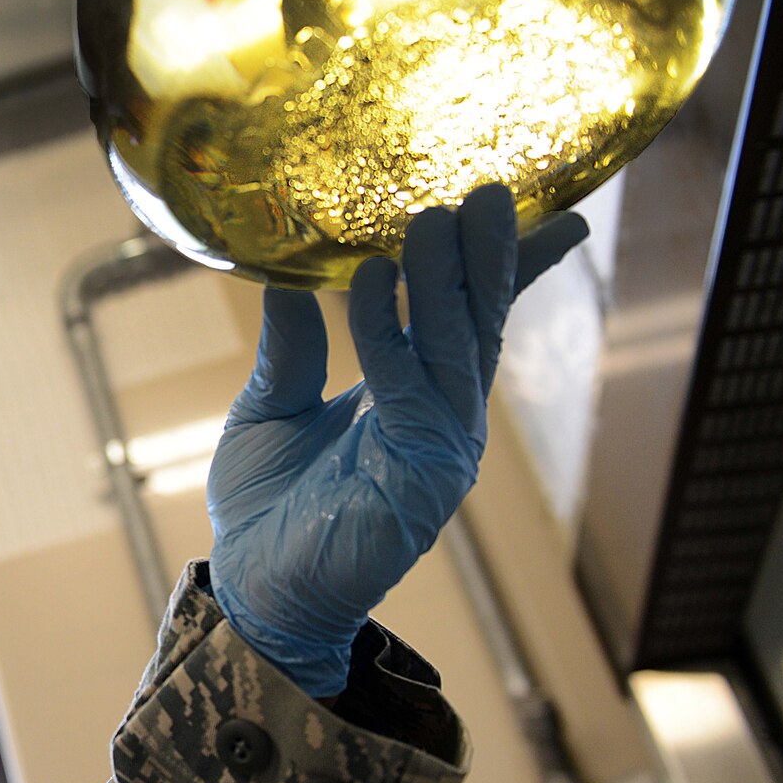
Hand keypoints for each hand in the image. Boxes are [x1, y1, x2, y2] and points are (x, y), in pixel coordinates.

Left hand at [207, 184, 588, 696]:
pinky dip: (389, 333)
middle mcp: (439, 418)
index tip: (528, 206)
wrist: (253, 593)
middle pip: (477, 323)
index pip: (468, 319)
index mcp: (411, 396)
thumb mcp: (270, 410)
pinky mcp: (419, 480)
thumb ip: (290, 350)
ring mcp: (438, 450)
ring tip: (435, 216)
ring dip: (447, 281)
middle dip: (486, 257)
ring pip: (456, 349)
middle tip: (491, 189)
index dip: (504, 266)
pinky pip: (409, 391)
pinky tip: (371, 282)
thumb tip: (287, 280)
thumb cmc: (267, 510)